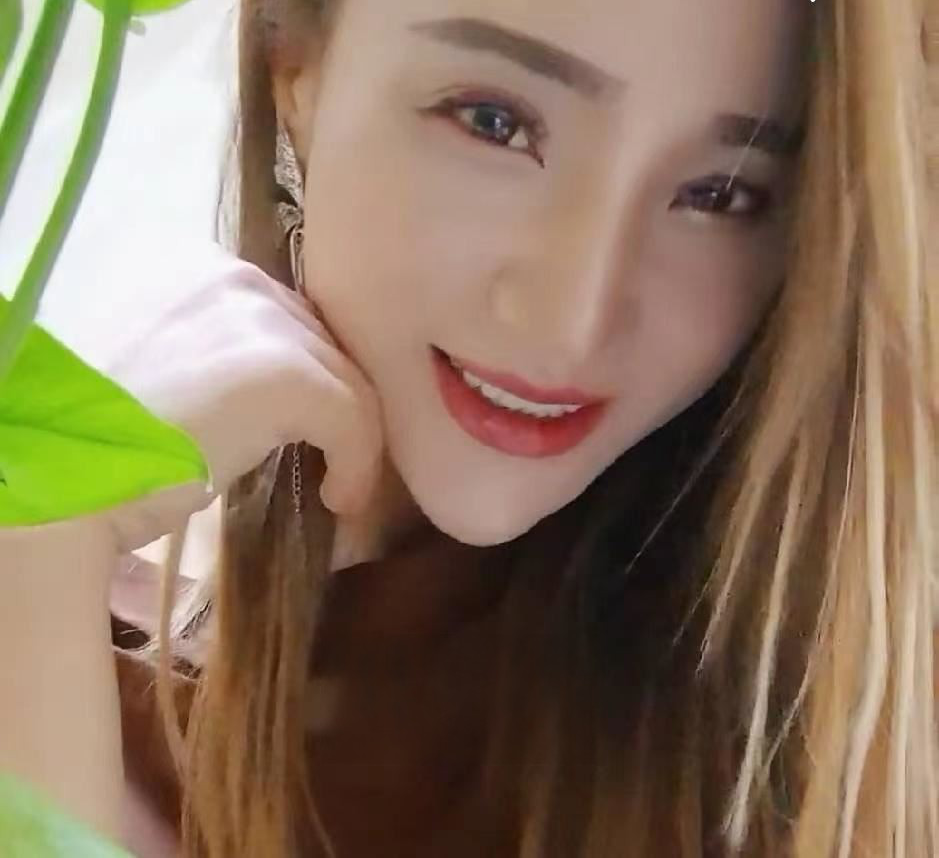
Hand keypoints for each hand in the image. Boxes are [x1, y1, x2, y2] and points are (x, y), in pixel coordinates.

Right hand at [99, 246, 383, 550]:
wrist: (48, 476)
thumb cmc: (82, 435)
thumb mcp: (146, 367)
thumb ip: (201, 353)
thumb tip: (248, 390)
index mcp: (190, 267)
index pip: (277, 317)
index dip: (298, 372)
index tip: (296, 425)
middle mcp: (230, 276)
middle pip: (316, 340)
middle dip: (325, 399)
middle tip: (325, 453)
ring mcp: (259, 319)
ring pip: (344, 375)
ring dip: (349, 434)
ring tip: (334, 483)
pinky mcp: (285, 372)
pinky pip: (354, 415)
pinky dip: (358, 461)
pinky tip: (337, 499)